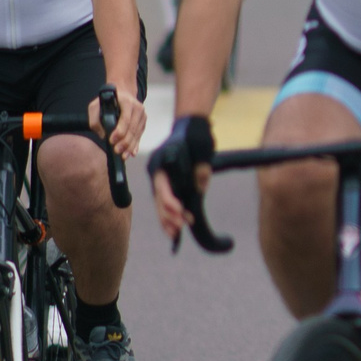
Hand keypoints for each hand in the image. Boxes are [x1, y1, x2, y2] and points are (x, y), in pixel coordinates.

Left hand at [90, 83, 143, 155]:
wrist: (123, 93)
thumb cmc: (107, 101)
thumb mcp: (95, 106)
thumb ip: (95, 120)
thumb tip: (103, 135)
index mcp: (127, 103)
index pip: (125, 119)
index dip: (119, 131)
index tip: (112, 140)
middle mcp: (138, 109)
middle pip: (133, 128)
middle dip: (125, 142)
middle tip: (117, 151)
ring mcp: (142, 116)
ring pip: (137, 134)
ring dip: (130, 146)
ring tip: (123, 156)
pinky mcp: (143, 123)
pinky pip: (140, 135)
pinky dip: (136, 145)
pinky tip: (132, 153)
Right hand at [148, 114, 214, 241]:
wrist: (191, 126)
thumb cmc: (197, 135)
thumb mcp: (203, 148)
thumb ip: (202, 168)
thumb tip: (200, 187)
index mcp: (162, 162)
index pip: (162, 186)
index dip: (170, 202)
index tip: (181, 213)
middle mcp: (157, 171)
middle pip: (159, 197)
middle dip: (167, 216)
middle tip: (178, 230)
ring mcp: (160, 177)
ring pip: (160, 202)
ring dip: (167, 219)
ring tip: (175, 235)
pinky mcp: (166, 181)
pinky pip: (165, 200)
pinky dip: (170, 213)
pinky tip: (175, 227)